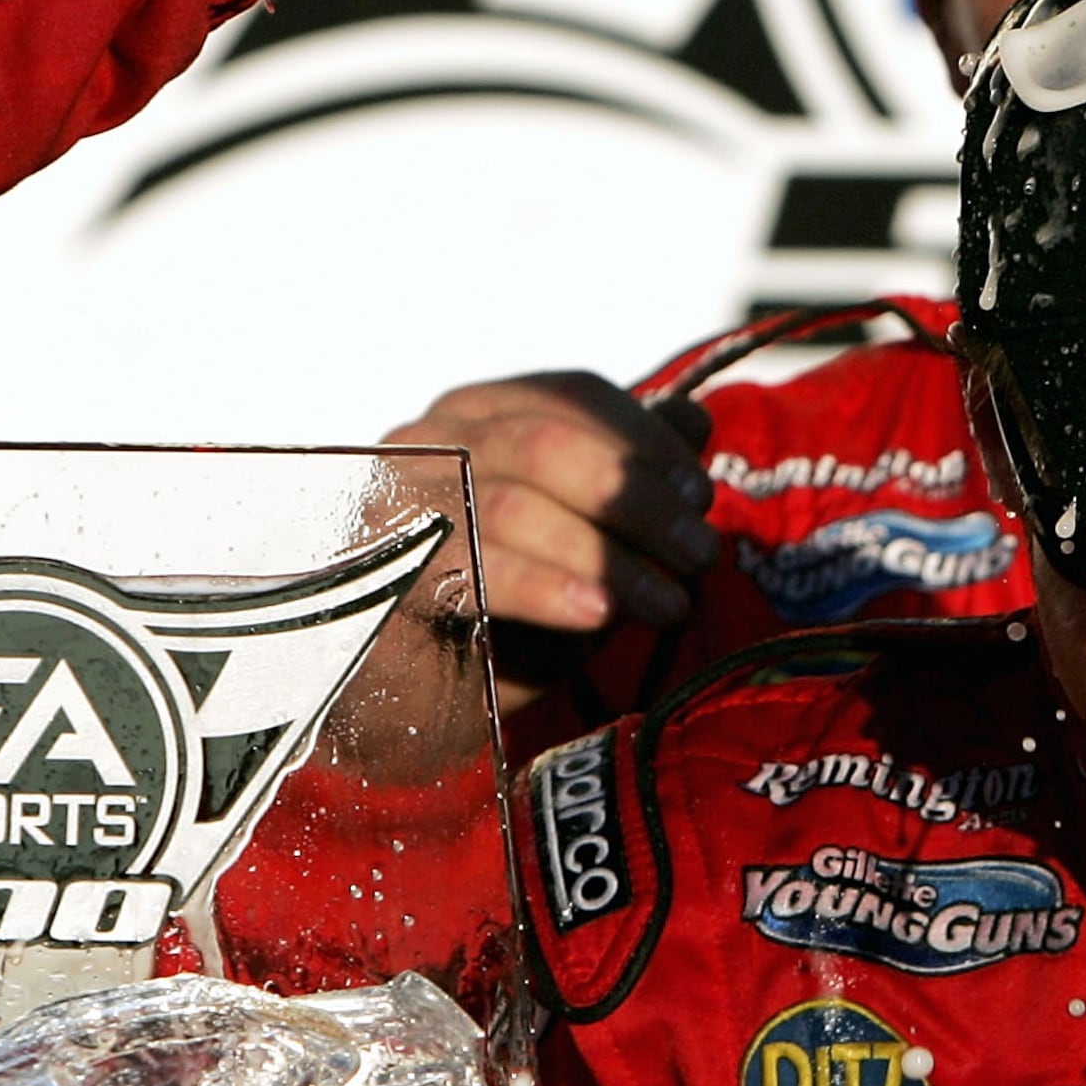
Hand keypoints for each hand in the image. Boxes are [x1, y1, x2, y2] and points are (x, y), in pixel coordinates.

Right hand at [389, 373, 719, 637]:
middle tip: (701, 555)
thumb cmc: (508, 599)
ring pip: (513, 508)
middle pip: (547, 445)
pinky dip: (544, 590)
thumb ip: (630, 477)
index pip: (572, 398)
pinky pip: (472, 573)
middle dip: (638, 501)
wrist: (411, 687)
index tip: (701, 497)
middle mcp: (431, 441)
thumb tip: (693, 423)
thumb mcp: (582, 535)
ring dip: (607, 558)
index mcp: (481, 413)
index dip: (647, 442)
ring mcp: (398, 503)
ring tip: (669, 604)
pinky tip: (598, 613)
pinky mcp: (384, 574)